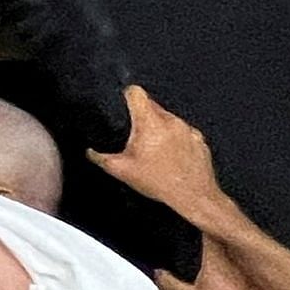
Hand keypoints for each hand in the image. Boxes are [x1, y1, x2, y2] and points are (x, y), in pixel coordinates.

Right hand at [86, 84, 225, 220]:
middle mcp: (170, 121)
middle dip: (143, 118)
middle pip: (152, 106)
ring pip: (168, 120)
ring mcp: (188, 130)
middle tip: (138, 139)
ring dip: (160, 129)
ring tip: (155, 152)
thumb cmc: (160, 183)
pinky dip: (176, 140)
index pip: (136, 93)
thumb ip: (101, 158)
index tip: (123, 102)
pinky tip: (171, 157)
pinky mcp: (199, 140)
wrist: (194, 197)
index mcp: (149, 123)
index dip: (126, 95)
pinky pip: (183, 132)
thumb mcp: (122, 171)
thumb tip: (90, 152)